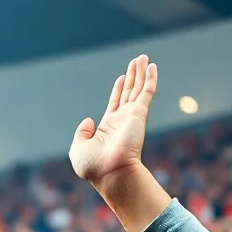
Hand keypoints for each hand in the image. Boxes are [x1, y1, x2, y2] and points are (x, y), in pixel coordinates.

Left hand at [69, 54, 156, 188]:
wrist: (110, 173)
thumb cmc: (93, 166)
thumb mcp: (78, 149)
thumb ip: (82, 133)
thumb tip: (88, 121)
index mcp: (108, 128)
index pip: (115, 104)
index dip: (118, 90)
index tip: (122, 77)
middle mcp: (121, 121)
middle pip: (129, 92)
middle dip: (133, 77)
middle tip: (138, 62)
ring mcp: (131, 117)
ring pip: (138, 89)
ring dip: (141, 73)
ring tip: (144, 58)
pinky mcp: (138, 115)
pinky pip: (146, 93)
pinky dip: (150, 79)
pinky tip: (152, 67)